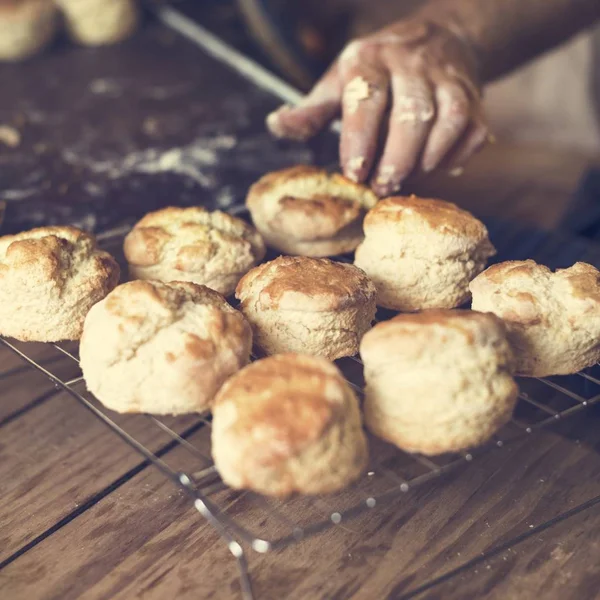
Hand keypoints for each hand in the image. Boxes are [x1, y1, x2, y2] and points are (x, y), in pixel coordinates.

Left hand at [266, 19, 489, 195]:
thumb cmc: (377, 72)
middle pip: (412, 115)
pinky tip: (439, 167)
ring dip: (428, 158)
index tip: (355, 173)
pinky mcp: (474, 96)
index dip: (361, 139)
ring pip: (449, 120)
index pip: (367, 99)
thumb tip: (275, 125)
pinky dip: (457, 154)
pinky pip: (473, 128)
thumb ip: (311, 110)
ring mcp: (448, 79)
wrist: (439, 38)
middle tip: (382, 187)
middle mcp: (411, 64)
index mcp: (370, 61)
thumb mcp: (338, 82)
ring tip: (409, 180)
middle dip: (397, 158)